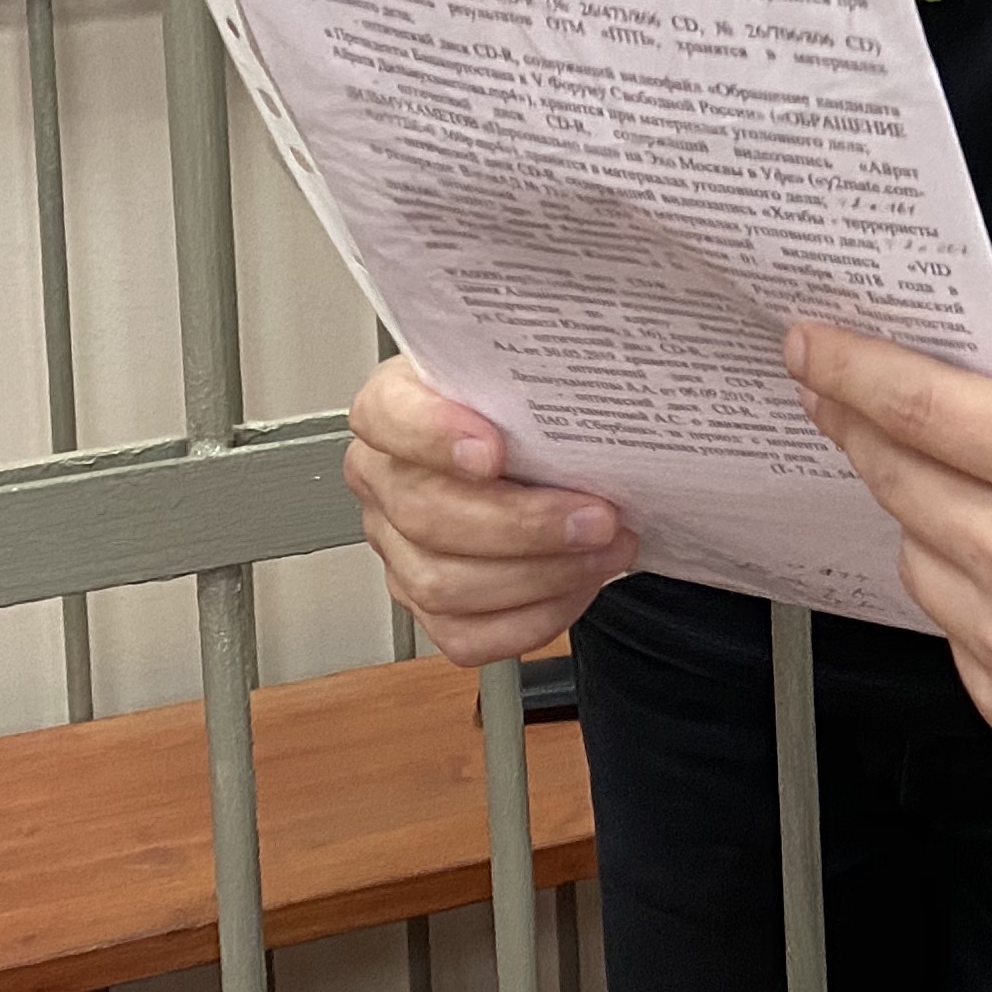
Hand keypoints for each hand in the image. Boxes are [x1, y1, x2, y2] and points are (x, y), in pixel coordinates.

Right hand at [343, 354, 635, 665]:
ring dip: (540, 575)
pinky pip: (465, 635)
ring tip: (606, 549)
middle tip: (597, 516)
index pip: (387, 415)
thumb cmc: (529, 407)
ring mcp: (398, 547)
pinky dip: (532, 618)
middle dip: (523, 524)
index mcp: (394, 406)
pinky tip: (577, 585)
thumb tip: (604, 357)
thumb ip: (545, 362)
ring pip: (443, 584)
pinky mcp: (426, 601)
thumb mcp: (533, 366)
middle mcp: (386, 478)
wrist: (545, 451)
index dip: (433, 435)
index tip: (493, 449)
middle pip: (425, 514)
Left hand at [787, 322, 991, 756]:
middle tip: (841, 404)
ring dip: (927, 523)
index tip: (810, 350)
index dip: (850, 370)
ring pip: (914, 557)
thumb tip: (938, 404)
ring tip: (984, 513)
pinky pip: (951, 633)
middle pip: (898, 477)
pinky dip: (969, 603)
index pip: (920, 405)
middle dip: (862, 432)